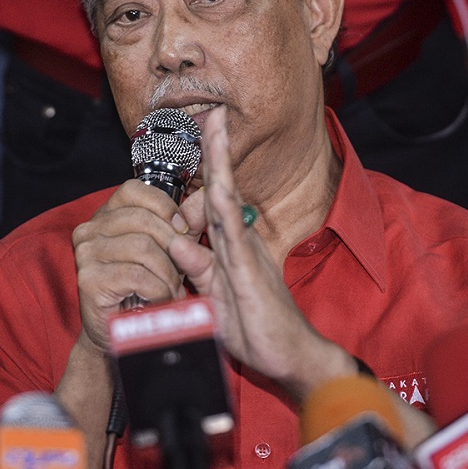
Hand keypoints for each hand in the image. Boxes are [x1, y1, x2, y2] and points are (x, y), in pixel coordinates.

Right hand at [71, 181, 189, 351]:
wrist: (119, 331)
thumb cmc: (144, 288)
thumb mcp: (169, 251)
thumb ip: (184, 223)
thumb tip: (203, 195)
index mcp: (106, 216)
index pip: (133, 190)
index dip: (164, 206)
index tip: (182, 229)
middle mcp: (90, 229)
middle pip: (143, 220)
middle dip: (173, 247)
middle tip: (182, 271)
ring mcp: (86, 254)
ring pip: (143, 247)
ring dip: (168, 274)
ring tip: (172, 290)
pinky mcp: (89, 279)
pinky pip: (137, 275)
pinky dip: (158, 289)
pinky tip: (159, 299)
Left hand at [168, 107, 353, 399]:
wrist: (290, 356)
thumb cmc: (254, 328)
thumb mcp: (212, 298)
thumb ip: (196, 270)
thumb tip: (177, 241)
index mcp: (232, 246)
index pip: (213, 200)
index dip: (208, 168)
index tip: (200, 135)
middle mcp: (240, 241)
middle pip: (222, 187)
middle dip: (217, 150)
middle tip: (211, 112)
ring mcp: (246, 251)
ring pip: (226, 199)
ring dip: (221, 163)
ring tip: (216, 127)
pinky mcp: (250, 270)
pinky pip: (232, 234)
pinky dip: (224, 207)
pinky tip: (219, 184)